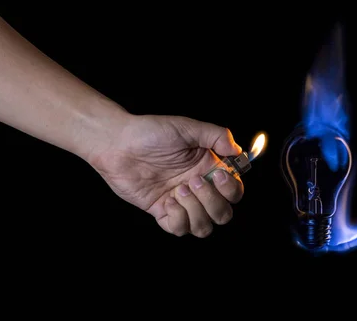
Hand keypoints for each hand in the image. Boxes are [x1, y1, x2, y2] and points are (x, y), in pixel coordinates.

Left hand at [88, 114, 244, 237]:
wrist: (117, 144)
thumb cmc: (151, 132)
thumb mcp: (187, 127)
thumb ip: (217, 135)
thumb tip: (238, 151)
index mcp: (208, 168)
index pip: (234, 190)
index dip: (231, 188)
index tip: (217, 174)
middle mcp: (198, 188)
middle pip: (223, 214)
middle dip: (213, 202)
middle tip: (192, 181)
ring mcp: (181, 202)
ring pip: (204, 227)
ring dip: (196, 212)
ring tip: (178, 190)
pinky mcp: (163, 212)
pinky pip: (180, 229)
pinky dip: (178, 218)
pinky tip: (167, 200)